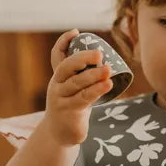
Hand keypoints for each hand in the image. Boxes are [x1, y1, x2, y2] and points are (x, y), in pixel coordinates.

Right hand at [43, 29, 112, 146]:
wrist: (60, 133)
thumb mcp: (75, 89)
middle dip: (82, 58)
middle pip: (66, 67)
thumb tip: (107, 62)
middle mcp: (57, 85)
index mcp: (59, 76)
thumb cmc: (72, 106)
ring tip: (108, 70)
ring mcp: (61, 99)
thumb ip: (84, 77)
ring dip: (93, 75)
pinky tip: (107, 84)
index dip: (63, 42)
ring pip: (77, 83)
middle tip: (99, 54)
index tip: (75, 32)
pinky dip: (96, 90)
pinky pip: (83, 98)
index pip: (57, 55)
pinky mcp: (69, 111)